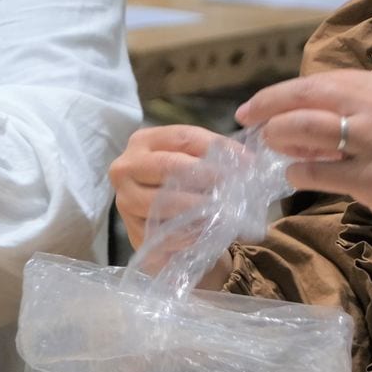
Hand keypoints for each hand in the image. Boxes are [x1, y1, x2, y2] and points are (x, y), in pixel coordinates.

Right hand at [108, 123, 235, 285]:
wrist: (162, 224)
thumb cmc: (181, 186)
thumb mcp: (194, 161)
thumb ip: (215, 154)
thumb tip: (246, 160)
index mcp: (143, 142)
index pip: (182, 137)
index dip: (216, 147)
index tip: (246, 161)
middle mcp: (125, 168)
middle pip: (168, 166)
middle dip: (206, 176)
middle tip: (233, 185)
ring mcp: (125, 202)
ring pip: (162, 202)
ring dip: (197, 207)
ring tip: (222, 210)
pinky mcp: (132, 232)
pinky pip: (162, 233)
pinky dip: (187, 234)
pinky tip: (206, 233)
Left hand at [236, 70, 371, 239]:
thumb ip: (348, 110)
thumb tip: (294, 114)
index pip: (318, 81)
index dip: (280, 92)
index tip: (257, 104)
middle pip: (305, 96)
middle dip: (267, 105)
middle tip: (245, 117)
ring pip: (304, 128)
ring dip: (278, 137)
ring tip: (271, 145)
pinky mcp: (369, 178)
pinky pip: (312, 172)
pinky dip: (295, 173)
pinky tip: (295, 175)